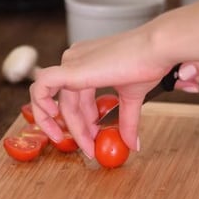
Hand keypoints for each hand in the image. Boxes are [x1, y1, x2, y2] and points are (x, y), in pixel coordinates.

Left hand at [30, 29, 172, 158]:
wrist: (157, 49)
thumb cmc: (149, 63)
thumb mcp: (133, 97)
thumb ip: (126, 120)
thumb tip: (132, 145)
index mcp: (87, 63)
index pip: (78, 98)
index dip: (84, 124)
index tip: (94, 141)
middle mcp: (76, 60)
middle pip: (69, 103)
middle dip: (80, 130)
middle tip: (91, 149)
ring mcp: (71, 63)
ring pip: (59, 100)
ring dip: (69, 126)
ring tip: (84, 145)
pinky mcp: (70, 69)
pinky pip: (41, 88)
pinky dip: (41, 105)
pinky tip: (53, 121)